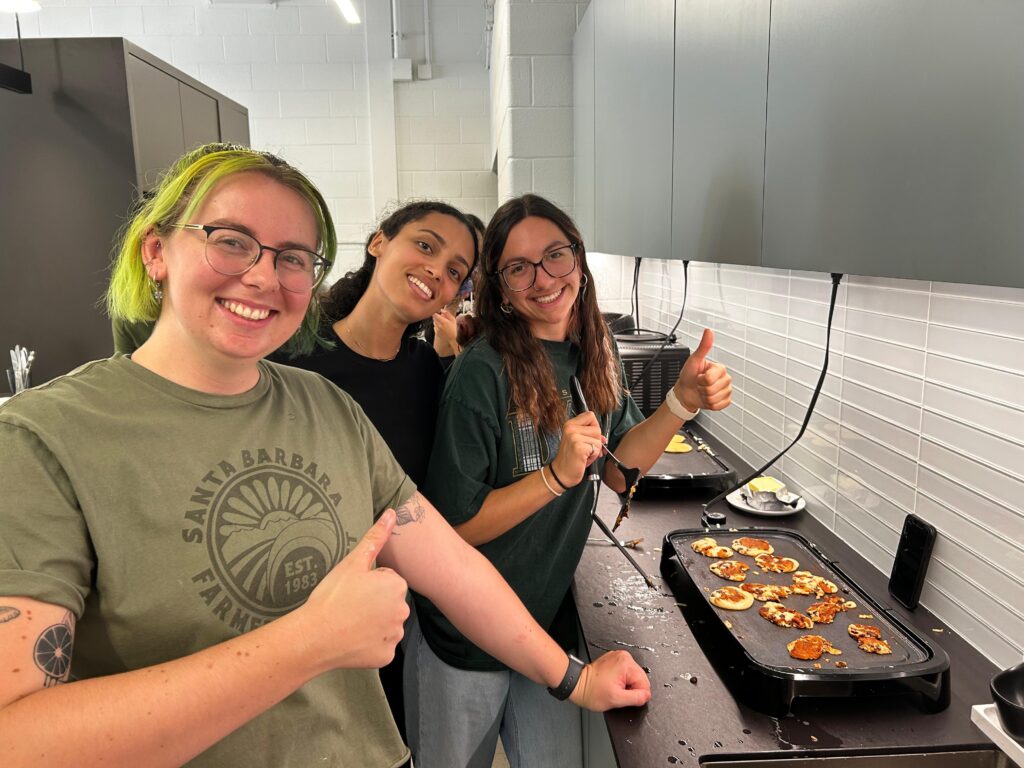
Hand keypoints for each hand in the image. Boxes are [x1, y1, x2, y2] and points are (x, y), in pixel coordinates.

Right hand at [300, 509, 409, 670]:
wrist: (315, 636)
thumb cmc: (332, 596)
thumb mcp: (353, 563)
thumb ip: (375, 537)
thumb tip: (391, 512)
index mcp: (397, 587)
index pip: (388, 580)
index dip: (369, 583)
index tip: (352, 589)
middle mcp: (402, 611)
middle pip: (390, 602)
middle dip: (375, 603)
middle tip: (349, 605)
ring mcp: (395, 636)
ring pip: (386, 625)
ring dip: (373, 623)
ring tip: (349, 622)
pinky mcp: (386, 657)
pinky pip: (381, 647)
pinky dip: (370, 645)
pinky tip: (353, 640)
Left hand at [432, 309, 459, 356]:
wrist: (453, 339)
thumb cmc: (454, 329)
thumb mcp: (453, 320)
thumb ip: (447, 314)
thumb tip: (442, 310)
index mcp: (443, 321)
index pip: (434, 314)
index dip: (435, 312)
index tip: (438, 311)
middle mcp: (439, 325)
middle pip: (434, 318)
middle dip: (437, 317)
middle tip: (442, 317)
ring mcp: (437, 329)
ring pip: (434, 322)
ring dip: (437, 321)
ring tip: (443, 323)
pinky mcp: (436, 332)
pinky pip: (435, 327)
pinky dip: (437, 326)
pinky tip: (442, 327)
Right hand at [550, 411, 605, 486]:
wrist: (561, 474)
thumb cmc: (571, 459)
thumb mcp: (579, 442)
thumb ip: (591, 435)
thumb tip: (604, 437)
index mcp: (570, 424)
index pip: (590, 415)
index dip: (594, 427)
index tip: (588, 437)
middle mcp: (570, 428)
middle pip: (597, 428)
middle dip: (596, 442)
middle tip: (585, 450)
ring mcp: (574, 436)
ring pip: (598, 439)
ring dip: (595, 450)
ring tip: (584, 455)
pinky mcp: (578, 446)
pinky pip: (597, 448)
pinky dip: (593, 456)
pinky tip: (584, 459)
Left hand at [569, 650, 651, 710]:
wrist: (577, 684)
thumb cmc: (592, 691)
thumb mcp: (617, 700)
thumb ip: (636, 698)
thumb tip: (646, 696)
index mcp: (626, 663)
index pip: (644, 684)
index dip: (636, 695)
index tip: (623, 695)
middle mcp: (624, 657)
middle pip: (640, 679)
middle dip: (631, 689)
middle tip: (617, 692)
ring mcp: (619, 657)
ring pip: (633, 677)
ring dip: (626, 685)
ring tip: (613, 687)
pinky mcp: (614, 660)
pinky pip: (626, 673)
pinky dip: (621, 680)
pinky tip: (611, 683)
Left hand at [674, 328, 731, 412]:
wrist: (686, 392)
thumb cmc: (689, 375)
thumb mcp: (694, 360)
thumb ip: (703, 346)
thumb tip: (708, 331)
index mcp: (720, 368)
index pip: (710, 379)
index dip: (700, 380)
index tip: (699, 376)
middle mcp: (725, 378)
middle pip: (712, 389)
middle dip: (702, 388)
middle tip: (700, 384)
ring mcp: (727, 390)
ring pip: (714, 398)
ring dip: (704, 397)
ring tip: (702, 390)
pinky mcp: (726, 401)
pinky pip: (719, 406)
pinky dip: (710, 404)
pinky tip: (707, 398)